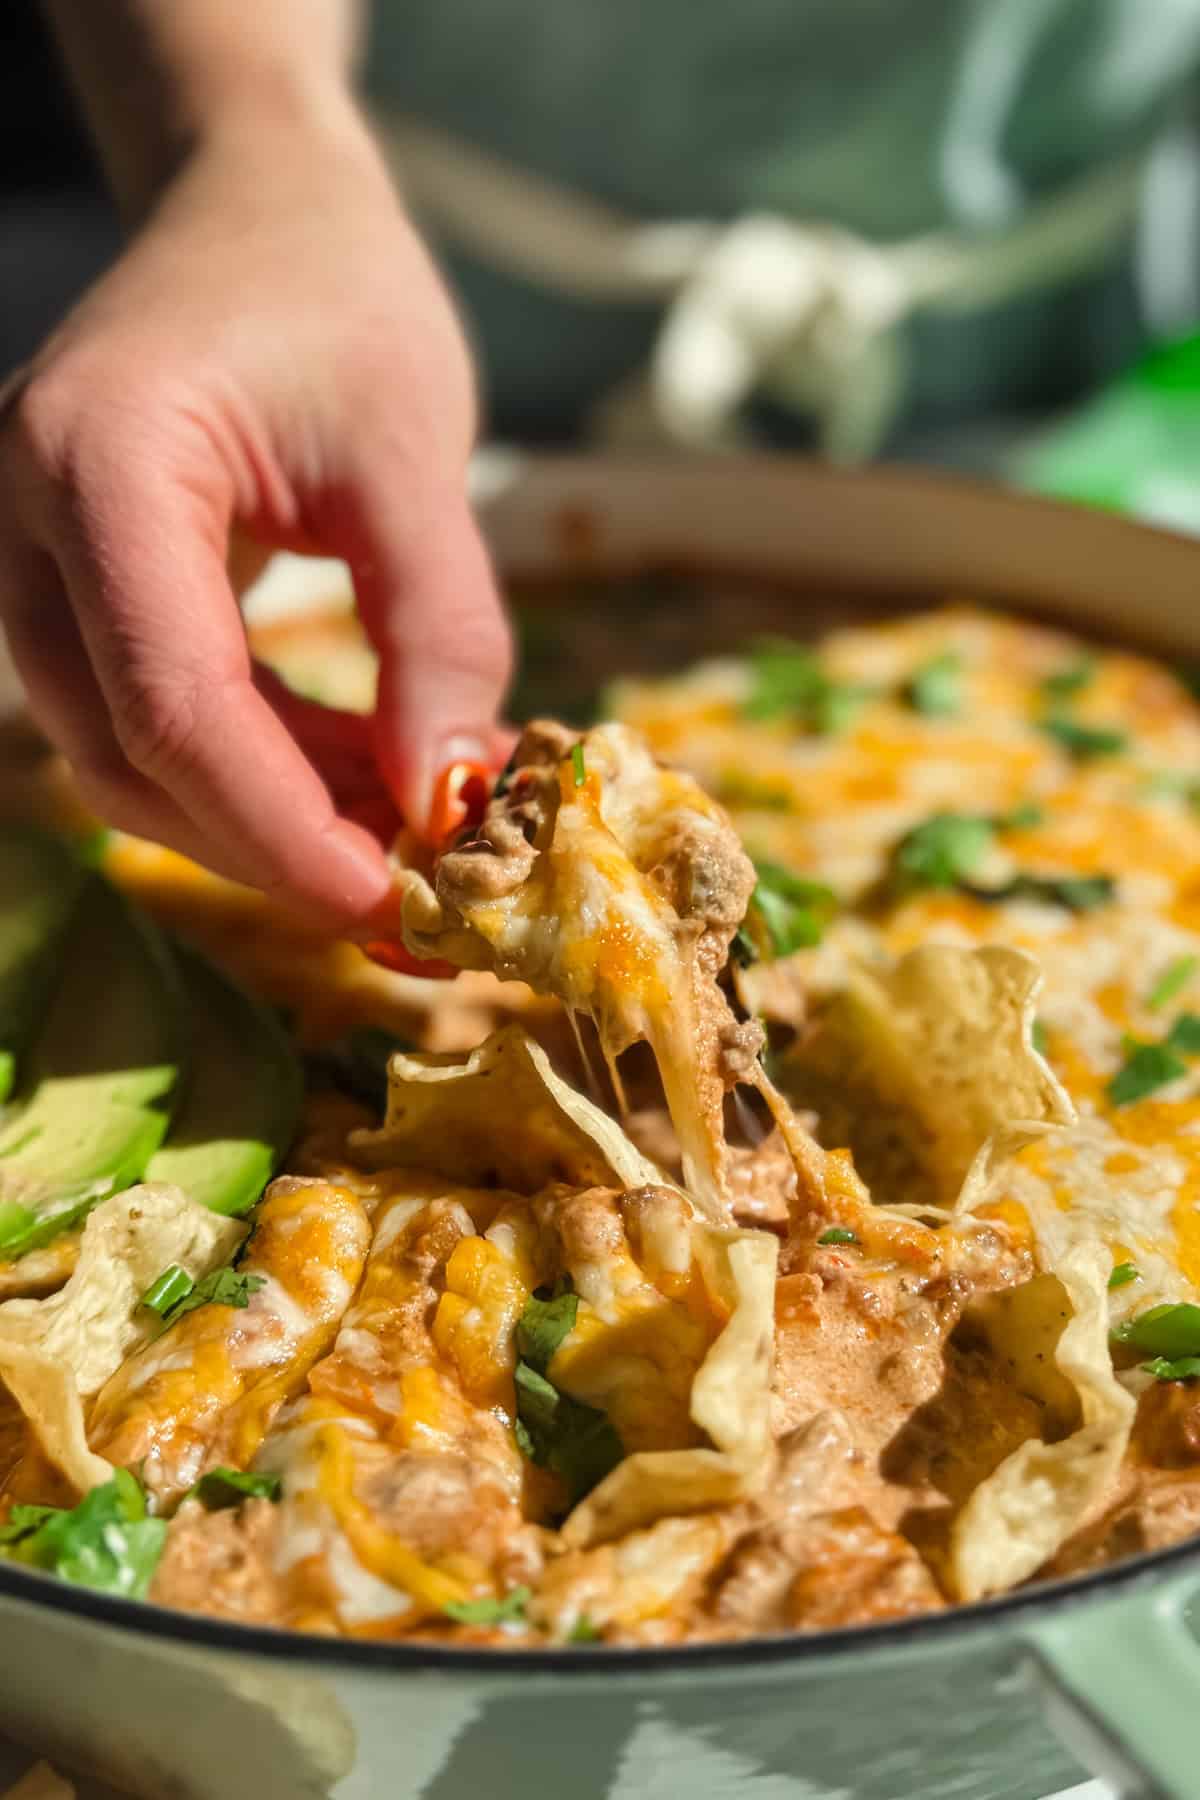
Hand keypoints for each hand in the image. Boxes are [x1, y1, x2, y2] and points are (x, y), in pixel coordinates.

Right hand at [0, 102, 511, 925]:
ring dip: (271, 815)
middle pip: (134, 751)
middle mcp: (25, 518)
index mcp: (98, 462)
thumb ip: (437, 629)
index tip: (396, 901)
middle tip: (419, 898)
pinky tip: (364, 776)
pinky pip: (151, 712)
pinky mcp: (72, 583)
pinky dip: (257, 765)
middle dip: (280, 845)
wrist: (257, 204)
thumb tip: (448, 800)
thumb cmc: (340, 295)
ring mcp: (32, 555)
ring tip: (410, 832)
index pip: (172, 701)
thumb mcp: (414, 452)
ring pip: (132, 753)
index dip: (284, 828)